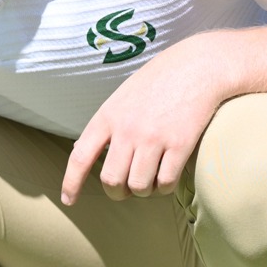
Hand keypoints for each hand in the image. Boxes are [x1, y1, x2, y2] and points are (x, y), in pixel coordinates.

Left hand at [62, 37, 240, 205]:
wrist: (198, 66)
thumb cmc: (158, 81)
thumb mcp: (121, 97)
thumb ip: (104, 124)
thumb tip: (81, 150)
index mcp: (108, 116)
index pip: (80, 157)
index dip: (71, 183)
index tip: (68, 200)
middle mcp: (127, 129)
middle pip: (111, 181)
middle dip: (117, 192)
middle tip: (126, 188)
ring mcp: (154, 138)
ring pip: (139, 187)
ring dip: (144, 190)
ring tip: (150, 178)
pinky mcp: (180, 144)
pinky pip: (165, 183)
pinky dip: (164, 187)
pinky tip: (167, 176)